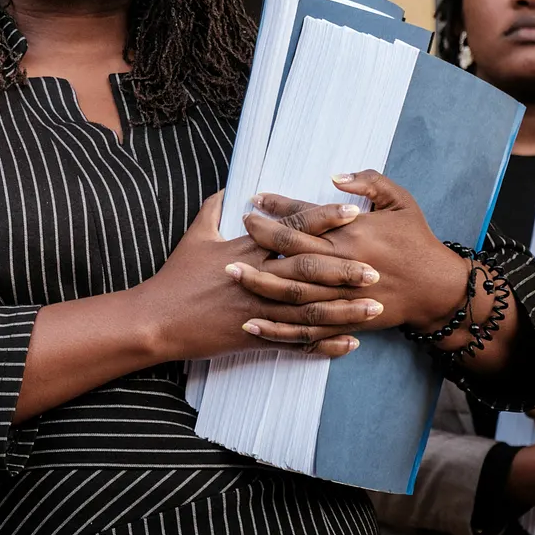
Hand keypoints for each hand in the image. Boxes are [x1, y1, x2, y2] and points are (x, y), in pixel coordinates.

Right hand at [131, 192, 384, 360]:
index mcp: (245, 250)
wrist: (157, 319)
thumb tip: (227, 189)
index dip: (323, 220)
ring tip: (374, 307)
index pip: (292, 230)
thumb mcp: (194, 237)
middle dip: (344, 268)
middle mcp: (256, 278)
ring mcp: (257, 310)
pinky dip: (323, 345)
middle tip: (377, 267)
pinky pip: (295, 342)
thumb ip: (213, 210)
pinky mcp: (254, 337)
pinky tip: (349, 344)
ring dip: (343, 310)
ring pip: (308, 310)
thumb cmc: (175, 277)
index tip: (353, 212)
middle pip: (308, 271)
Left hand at [239, 171, 468, 332]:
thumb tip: (335, 176)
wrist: (437, 289)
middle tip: (238, 229)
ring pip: (293, 292)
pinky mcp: (344, 321)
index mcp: (354, 232)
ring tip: (231, 272)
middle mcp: (344, 264)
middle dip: (261, 240)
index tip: (256, 198)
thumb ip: (369, 182)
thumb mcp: (401, 201)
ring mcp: (342, 297)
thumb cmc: (417, 240)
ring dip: (259, 282)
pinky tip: (252, 324)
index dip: (279, 206)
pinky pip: (305, 329)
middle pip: (293, 253)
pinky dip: (278, 329)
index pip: (308, 216)